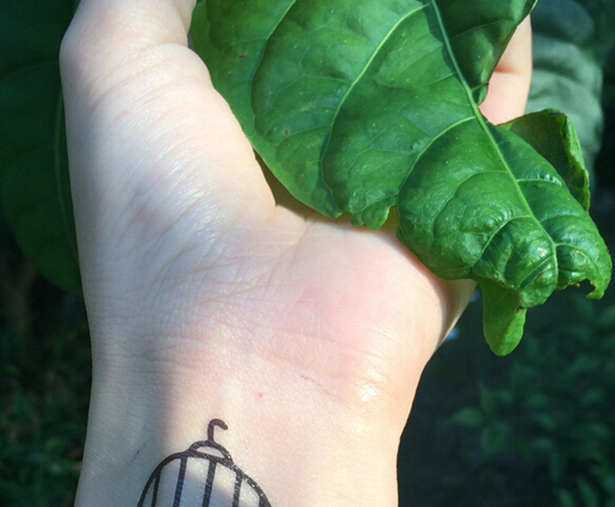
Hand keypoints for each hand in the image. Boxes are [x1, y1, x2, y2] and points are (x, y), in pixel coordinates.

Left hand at [60, 0, 532, 433]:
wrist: (249, 362)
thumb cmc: (159, 213)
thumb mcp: (112, 66)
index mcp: (221, 108)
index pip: (261, 10)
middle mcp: (301, 137)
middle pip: (347, 24)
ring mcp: (379, 168)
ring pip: (422, 55)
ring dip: (429, 9)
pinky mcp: (449, 197)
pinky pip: (490, 106)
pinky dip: (501, 48)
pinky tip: (498, 5)